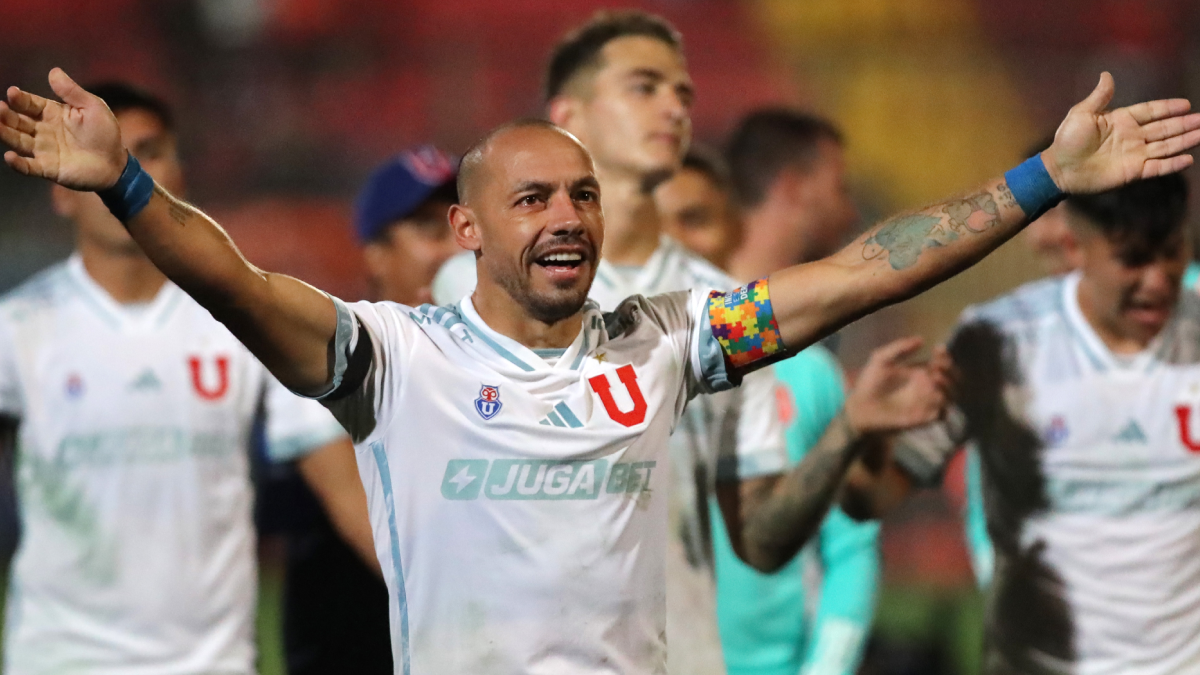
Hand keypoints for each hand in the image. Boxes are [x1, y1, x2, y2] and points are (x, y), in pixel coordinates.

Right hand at [0, 68, 125, 190]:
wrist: (116, 164)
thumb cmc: (104, 133)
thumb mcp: (93, 108)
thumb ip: (72, 92)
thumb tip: (53, 71)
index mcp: (52, 113)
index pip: (29, 104)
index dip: (20, 99)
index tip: (12, 93)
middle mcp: (43, 130)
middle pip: (18, 121)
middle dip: (6, 115)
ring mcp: (44, 150)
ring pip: (18, 140)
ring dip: (5, 133)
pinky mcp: (48, 168)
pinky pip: (29, 167)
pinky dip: (18, 164)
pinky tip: (9, 157)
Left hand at [844, 337, 952, 435]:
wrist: (861, 407)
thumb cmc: (869, 383)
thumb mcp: (880, 359)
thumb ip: (899, 348)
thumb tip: (921, 339)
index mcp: (919, 371)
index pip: (941, 362)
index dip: (944, 355)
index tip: (938, 349)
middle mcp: (926, 386)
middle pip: (953, 377)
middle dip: (950, 369)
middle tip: (937, 366)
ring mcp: (927, 402)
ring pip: (952, 394)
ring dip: (948, 385)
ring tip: (934, 378)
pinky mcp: (924, 417)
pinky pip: (943, 412)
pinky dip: (942, 404)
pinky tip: (932, 395)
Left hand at [1044, 72, 1199, 193]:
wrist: (1059, 169)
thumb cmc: (1068, 140)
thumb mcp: (1081, 114)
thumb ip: (1099, 97)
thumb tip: (1106, 74)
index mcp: (1121, 120)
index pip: (1151, 111)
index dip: (1168, 108)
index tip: (1186, 104)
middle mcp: (1132, 137)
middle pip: (1164, 128)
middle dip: (1184, 123)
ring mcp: (1134, 155)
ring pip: (1165, 146)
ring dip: (1184, 140)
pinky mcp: (1133, 172)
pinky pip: (1157, 167)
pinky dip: (1172, 164)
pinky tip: (1188, 159)